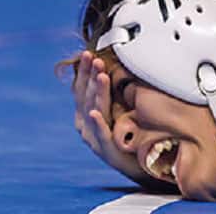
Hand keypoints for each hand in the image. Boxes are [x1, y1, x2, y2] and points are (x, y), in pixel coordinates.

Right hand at [72, 51, 145, 182]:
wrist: (134, 162)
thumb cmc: (124, 132)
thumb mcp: (115, 107)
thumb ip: (110, 90)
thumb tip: (111, 64)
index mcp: (85, 112)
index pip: (81, 88)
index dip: (84, 71)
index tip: (87, 53)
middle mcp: (85, 124)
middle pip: (86, 95)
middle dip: (90, 75)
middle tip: (95, 58)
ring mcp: (93, 136)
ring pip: (93, 109)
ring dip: (96, 92)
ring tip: (100, 76)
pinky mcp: (106, 149)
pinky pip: (101, 133)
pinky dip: (97, 123)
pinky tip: (94, 113)